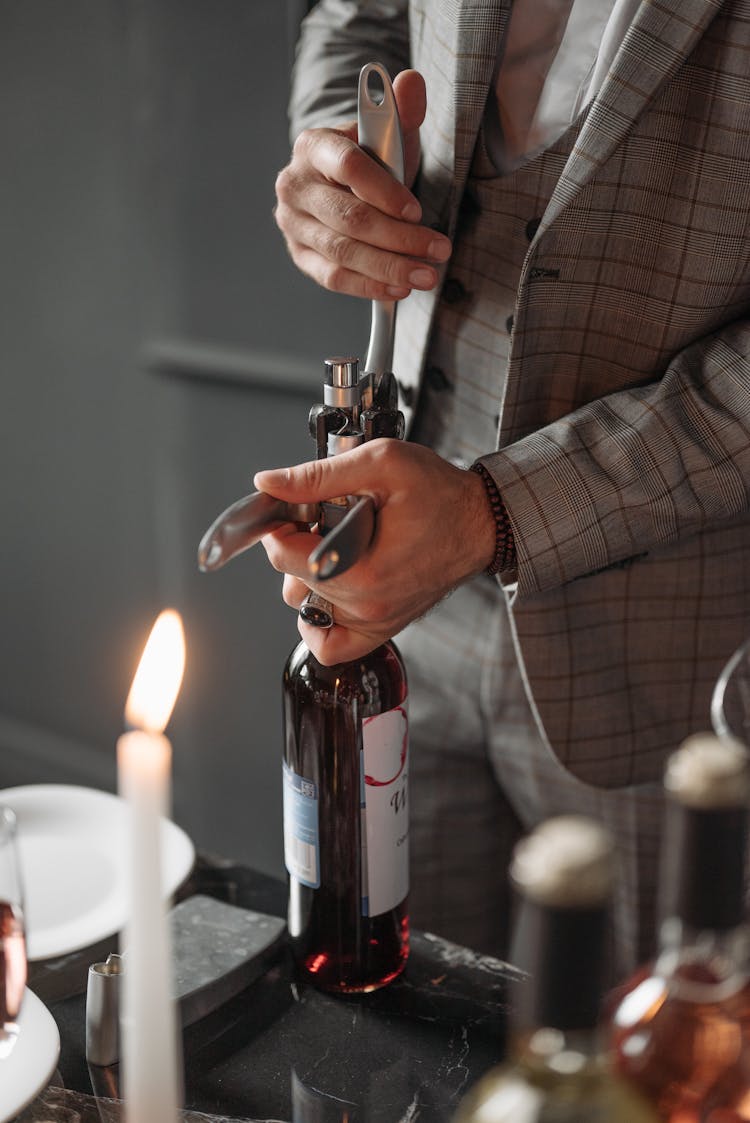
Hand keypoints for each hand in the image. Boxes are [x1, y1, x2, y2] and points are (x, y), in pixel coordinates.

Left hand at [254, 441, 495, 664]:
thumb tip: (269, 483)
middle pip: (292, 582)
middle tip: (324, 520)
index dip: (281, 524)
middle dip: (298, 546)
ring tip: (335, 548)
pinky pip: (331, 647)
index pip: (284, 557)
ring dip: (307, 579)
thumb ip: (318, 476)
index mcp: (363, 571)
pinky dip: (319, 623)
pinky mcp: (382, 628)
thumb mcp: (380, 464)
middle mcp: (368, 607)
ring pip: (306, 611)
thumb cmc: (440, 494)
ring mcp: (375, 623)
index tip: (296, 507)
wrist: (480, 522)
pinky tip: (326, 590)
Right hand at [274, 69, 452, 301]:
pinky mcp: (300, 256)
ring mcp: (293, 224)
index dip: (385, 191)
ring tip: (426, 275)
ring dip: (390, 268)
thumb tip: (411, 83)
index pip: (348, 167)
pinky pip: (333, 277)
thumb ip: (401, 110)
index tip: (417, 211)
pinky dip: (369, 286)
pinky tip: (399, 288)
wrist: (343, 187)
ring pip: (343, 252)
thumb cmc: (370, 161)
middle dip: (399, 239)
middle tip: (438, 251)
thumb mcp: (388, 134)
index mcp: (313, 146)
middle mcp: (295, 185)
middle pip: (350, 218)